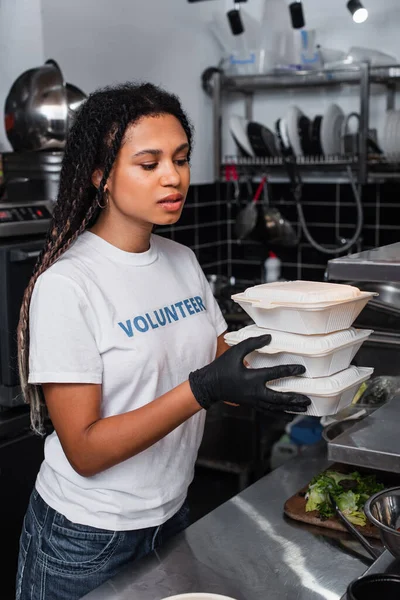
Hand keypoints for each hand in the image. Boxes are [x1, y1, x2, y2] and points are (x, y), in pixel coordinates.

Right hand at [189, 335, 310, 413]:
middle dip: (294, 398)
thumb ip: (252, 343)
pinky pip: (268, 410)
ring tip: (303, 408)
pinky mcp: (251, 404)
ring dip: (290, 408)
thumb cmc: (221, 368)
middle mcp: (254, 392)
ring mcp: (253, 400)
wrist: (209, 385)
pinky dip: (280, 412)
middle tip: (307, 399)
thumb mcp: (235, 352)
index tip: (301, 369)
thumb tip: (268, 337)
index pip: (275, 374)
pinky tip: (287, 413)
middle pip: (279, 398)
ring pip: (275, 407)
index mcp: (251, 378)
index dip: (289, 371)